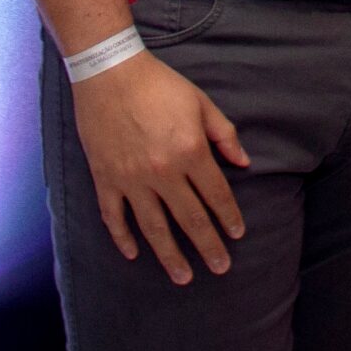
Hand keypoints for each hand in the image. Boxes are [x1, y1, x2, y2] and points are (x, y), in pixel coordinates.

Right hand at [70, 50, 250, 283]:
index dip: (229, 217)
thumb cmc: (160, 85)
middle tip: (220, 268)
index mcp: (190, 152)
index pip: (216, 195)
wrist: (110, 73)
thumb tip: (244, 163)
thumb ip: (224, 135)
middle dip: (208, 246)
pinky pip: (114, 217)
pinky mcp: (105, 179)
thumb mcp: (201, 103)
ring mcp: (131, 179)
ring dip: (170, 255)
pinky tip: (134, 254)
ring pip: (154, 228)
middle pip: (190, 219)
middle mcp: (162, 172)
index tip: (237, 235)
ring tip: (183, 277)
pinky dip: (123, 238)